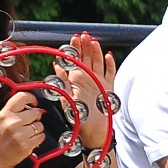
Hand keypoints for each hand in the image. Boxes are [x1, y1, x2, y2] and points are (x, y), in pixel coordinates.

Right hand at [0, 90, 47, 167]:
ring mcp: (20, 134)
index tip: (34, 102)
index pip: (22, 97)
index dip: (32, 98)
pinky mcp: (26, 145)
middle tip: (28, 123)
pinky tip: (29, 140)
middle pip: (36, 112)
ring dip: (37, 129)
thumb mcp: (1, 120)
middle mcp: (12, 122)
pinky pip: (41, 136)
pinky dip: (38, 138)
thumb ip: (14, 110)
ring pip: (40, 125)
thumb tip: (32, 104)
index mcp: (5, 114)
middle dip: (35, 117)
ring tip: (26, 133)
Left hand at [57, 33, 117, 149]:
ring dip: (96, 51)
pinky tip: (108, 55)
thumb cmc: (79, 117)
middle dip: (84, 46)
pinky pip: (111, 72)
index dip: (73, 49)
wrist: (94, 131)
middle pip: (86, 58)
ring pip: (98, 62)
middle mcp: (88, 79)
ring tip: (93, 41)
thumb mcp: (66, 98)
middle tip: (82, 35)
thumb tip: (55, 66)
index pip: (75, 61)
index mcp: (76, 80)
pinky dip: (110, 63)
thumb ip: (62, 81)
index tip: (72, 40)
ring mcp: (100, 82)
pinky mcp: (110, 87)